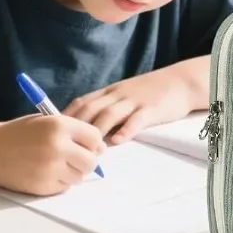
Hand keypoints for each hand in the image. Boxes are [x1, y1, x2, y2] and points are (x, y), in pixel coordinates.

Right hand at [0, 114, 105, 195]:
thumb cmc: (20, 134)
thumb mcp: (46, 122)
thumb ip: (73, 131)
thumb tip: (101, 148)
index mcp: (59, 125)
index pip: (95, 137)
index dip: (92, 142)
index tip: (85, 144)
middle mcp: (58, 146)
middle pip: (91, 161)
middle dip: (86, 160)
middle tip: (74, 157)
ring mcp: (51, 168)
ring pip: (79, 176)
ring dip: (72, 172)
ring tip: (55, 164)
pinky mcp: (44, 185)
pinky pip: (65, 187)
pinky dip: (59, 182)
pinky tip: (45, 172)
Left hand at [63, 64, 200, 144]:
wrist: (180, 82)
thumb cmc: (149, 92)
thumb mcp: (123, 95)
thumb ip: (106, 108)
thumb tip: (84, 128)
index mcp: (108, 92)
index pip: (81, 103)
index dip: (65, 117)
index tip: (52, 133)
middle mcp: (117, 95)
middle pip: (90, 109)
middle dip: (76, 128)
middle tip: (66, 147)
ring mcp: (133, 101)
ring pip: (110, 114)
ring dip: (97, 132)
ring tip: (90, 150)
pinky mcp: (151, 109)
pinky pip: (137, 119)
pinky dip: (126, 129)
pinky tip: (119, 141)